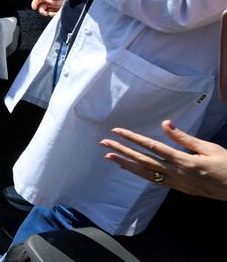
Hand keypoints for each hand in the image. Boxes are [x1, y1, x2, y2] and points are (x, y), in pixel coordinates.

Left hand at [102, 120, 226, 201]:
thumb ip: (185, 138)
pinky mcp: (179, 189)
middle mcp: (177, 174)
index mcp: (185, 161)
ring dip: (126, 164)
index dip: (133, 138)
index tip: (117, 131)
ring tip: (110, 156)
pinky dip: (139, 173)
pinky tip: (129, 168)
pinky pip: (154, 180)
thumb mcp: (209, 148)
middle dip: (122, 151)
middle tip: (104, 144)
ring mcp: (177, 183)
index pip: (152, 147)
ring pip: (146, 173)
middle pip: (143, 161)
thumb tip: (165, 124)